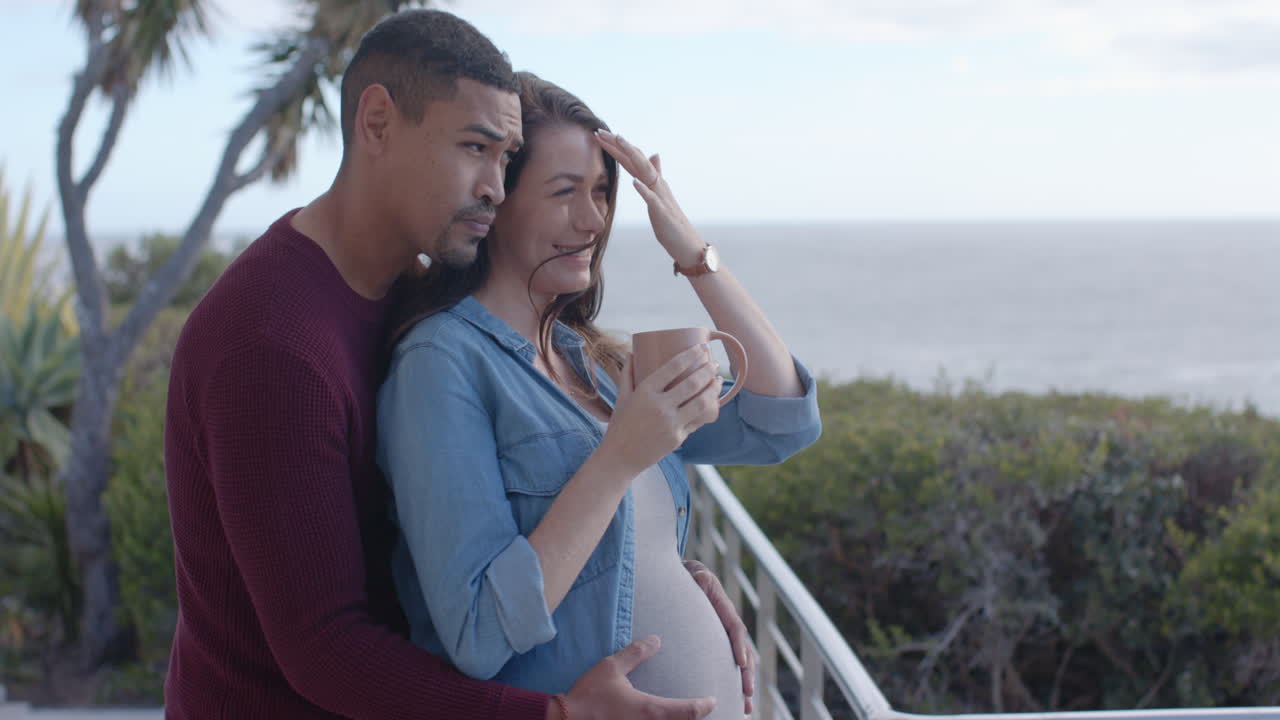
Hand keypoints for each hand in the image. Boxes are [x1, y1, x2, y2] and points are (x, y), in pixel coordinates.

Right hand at [560, 635, 715, 719]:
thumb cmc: (589, 695)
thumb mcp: (612, 667)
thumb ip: (636, 653)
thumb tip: (656, 640)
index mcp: (651, 710)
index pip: (687, 711)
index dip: (703, 706)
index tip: (712, 701)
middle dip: (692, 719)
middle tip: (701, 711)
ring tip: (681, 716)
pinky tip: (656, 719)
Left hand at [593, 130, 704, 267]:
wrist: (686, 244)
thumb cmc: (670, 222)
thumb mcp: (658, 195)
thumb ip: (655, 175)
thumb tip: (654, 154)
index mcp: (652, 182)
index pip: (632, 159)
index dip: (616, 147)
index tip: (599, 134)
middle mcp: (657, 184)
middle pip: (636, 159)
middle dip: (618, 145)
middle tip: (600, 131)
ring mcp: (660, 197)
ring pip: (645, 172)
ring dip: (632, 156)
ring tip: (619, 142)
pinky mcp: (663, 213)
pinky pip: (653, 200)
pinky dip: (644, 190)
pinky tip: (634, 182)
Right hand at [599, 347, 723, 476]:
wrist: (621, 457)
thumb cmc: (620, 425)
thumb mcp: (622, 397)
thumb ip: (628, 374)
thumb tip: (633, 353)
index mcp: (645, 391)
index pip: (673, 367)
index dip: (691, 355)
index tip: (702, 348)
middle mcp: (659, 406)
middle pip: (692, 383)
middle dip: (708, 370)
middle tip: (714, 364)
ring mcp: (671, 423)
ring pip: (702, 402)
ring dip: (714, 389)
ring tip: (718, 380)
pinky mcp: (678, 438)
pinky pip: (698, 421)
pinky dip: (708, 409)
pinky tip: (713, 401)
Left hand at [685, 560, 757, 715]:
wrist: (690, 579)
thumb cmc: (691, 578)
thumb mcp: (695, 575)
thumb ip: (699, 578)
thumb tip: (701, 577)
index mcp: (725, 610)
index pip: (736, 629)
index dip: (740, 646)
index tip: (742, 664)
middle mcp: (730, 625)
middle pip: (743, 652)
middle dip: (747, 675)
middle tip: (747, 695)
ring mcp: (726, 638)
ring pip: (741, 664)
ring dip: (744, 686)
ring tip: (745, 709)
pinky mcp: (719, 646)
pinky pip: (729, 666)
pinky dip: (733, 684)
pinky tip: (733, 704)